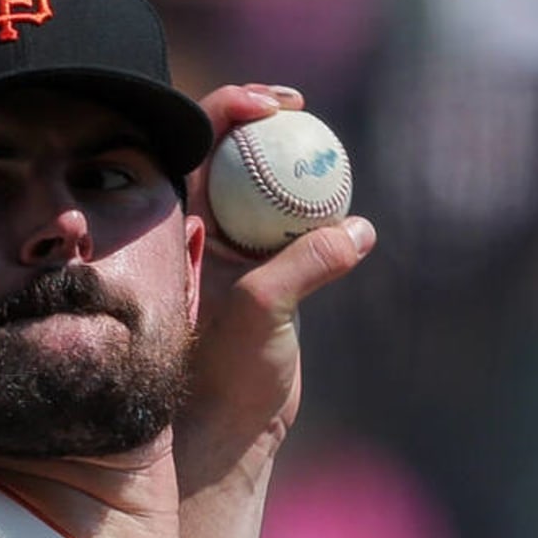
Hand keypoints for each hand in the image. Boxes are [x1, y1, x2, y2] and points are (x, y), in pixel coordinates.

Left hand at [177, 83, 375, 500]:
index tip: (272, 106)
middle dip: (266, 120)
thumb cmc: (222, 376)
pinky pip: (300, 227)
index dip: (229, 108)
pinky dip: (323, 214)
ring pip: (270, 188)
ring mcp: (239, 251)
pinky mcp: (272, 274)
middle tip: (300, 109)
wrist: (227, 432)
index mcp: (178, 227)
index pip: (196, 145)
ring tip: (329, 161)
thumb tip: (359, 229)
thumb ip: (302, 267)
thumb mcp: (258, 313)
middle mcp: (204, 232)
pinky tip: (348, 222)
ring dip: (298, 167)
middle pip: (236, 153)